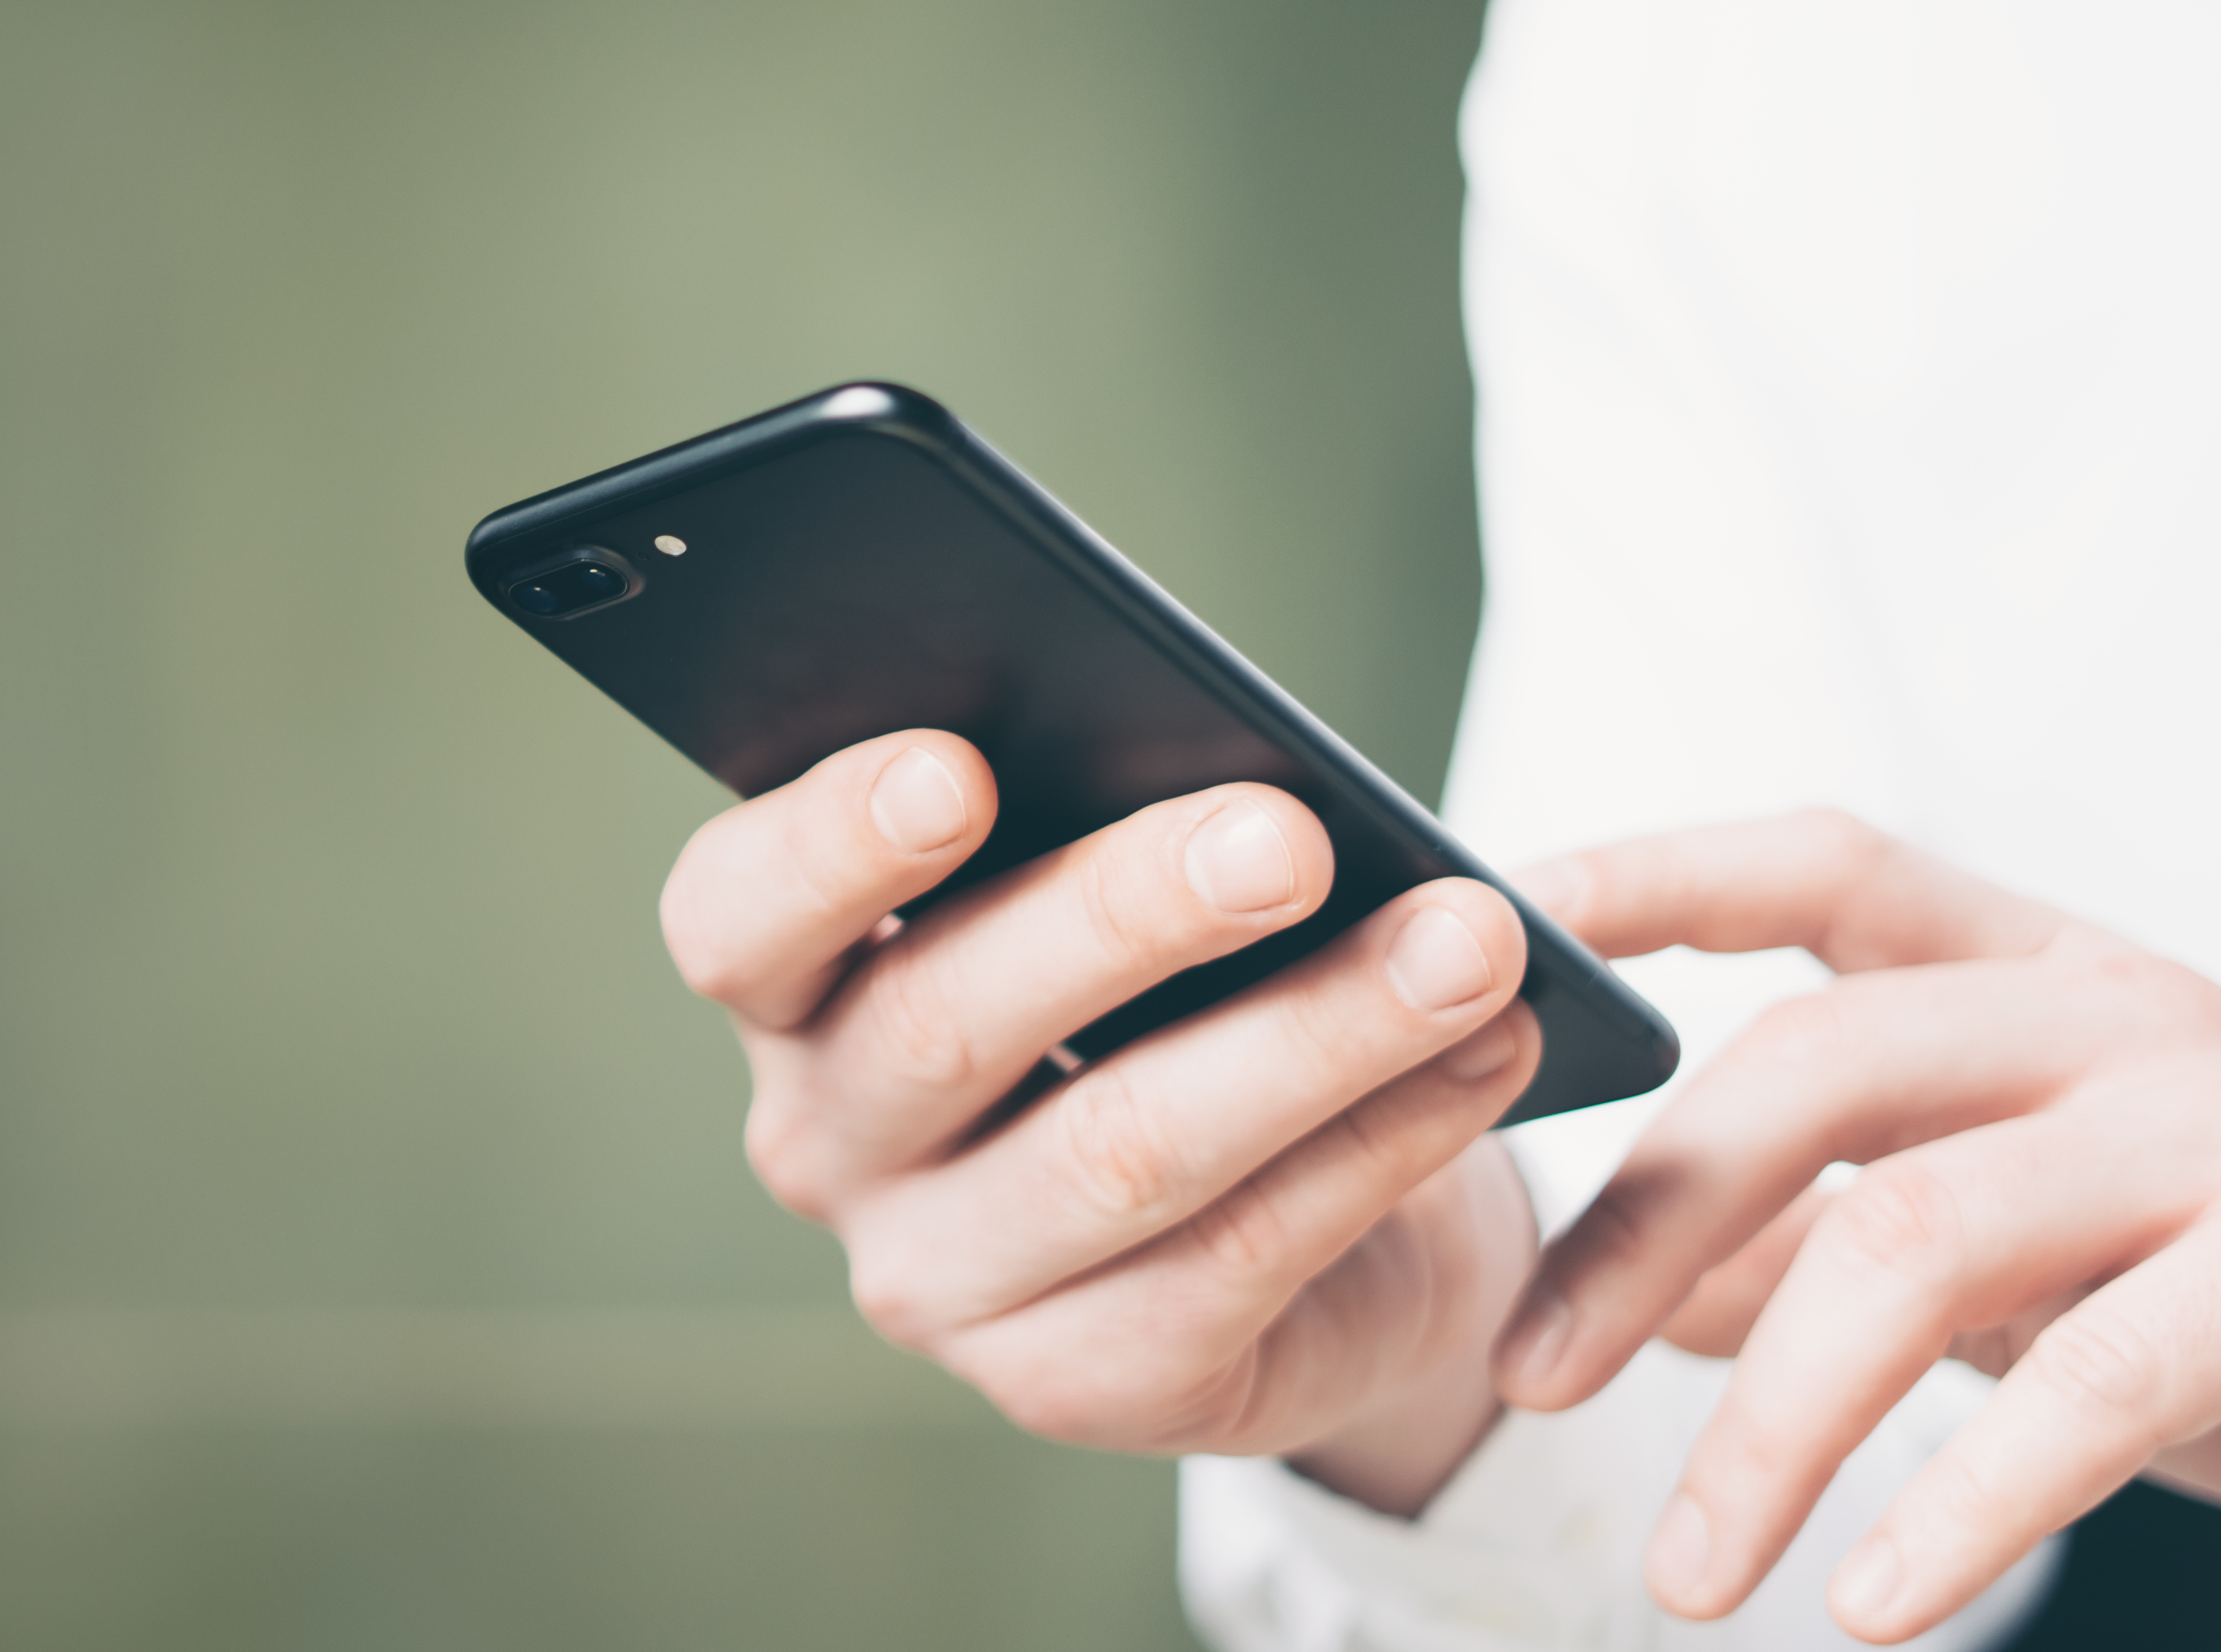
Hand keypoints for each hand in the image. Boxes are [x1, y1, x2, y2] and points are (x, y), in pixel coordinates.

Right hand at [662, 730, 1543, 1511]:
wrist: (1290, 1220)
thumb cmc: (1173, 995)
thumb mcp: (1123, 894)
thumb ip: (1135, 816)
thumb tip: (1271, 764)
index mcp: (793, 990)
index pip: (737, 915)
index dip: (834, 843)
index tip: (958, 767)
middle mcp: (826, 1146)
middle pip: (946, 1023)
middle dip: (1130, 914)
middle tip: (1291, 838)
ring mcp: (938, 1285)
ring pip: (1117, 1150)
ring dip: (1312, 1035)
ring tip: (1464, 945)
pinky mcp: (1075, 1387)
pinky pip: (1236, 1259)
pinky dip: (1377, 1146)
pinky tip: (1483, 1059)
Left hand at [1492, 811, 2220, 1639]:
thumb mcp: (2030, 1255)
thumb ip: (1843, 1246)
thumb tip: (1639, 1294)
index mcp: (2043, 981)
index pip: (1824, 868)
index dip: (1659, 871)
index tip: (1508, 923)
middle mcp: (2120, 1018)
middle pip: (1814, 1065)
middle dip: (1640, 1226)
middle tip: (1524, 1380)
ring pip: (1918, 1234)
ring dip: (1769, 1420)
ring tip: (1688, 1573)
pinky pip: (2092, 1382)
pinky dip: (1959, 1502)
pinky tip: (1871, 1600)